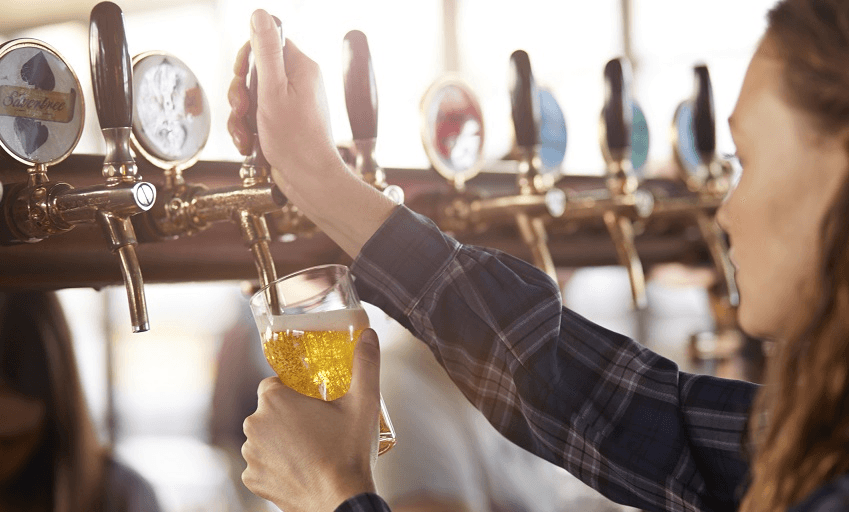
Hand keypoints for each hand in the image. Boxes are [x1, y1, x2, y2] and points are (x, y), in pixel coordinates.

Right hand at [227, 9, 396, 258]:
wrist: (310, 181)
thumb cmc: (296, 141)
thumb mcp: (273, 91)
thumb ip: (266, 51)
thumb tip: (260, 14)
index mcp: (302, 68)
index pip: (268, 42)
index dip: (247, 58)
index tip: (240, 75)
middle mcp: (299, 83)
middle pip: (255, 71)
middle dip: (239, 91)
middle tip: (241, 109)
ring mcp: (291, 105)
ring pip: (251, 97)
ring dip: (240, 116)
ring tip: (244, 134)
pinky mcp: (283, 124)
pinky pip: (256, 117)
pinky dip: (247, 130)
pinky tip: (248, 145)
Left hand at [241, 329, 381, 511]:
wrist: (341, 501)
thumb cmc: (349, 451)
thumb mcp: (363, 402)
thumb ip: (365, 364)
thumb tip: (369, 334)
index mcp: (274, 400)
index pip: (275, 384)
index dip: (295, 392)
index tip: (313, 403)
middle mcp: (254, 424)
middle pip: (269, 410)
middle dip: (289, 416)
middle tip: (318, 427)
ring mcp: (250, 454)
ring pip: (264, 436)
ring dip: (281, 440)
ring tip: (310, 449)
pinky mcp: (252, 479)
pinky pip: (262, 463)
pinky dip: (276, 465)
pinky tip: (300, 468)